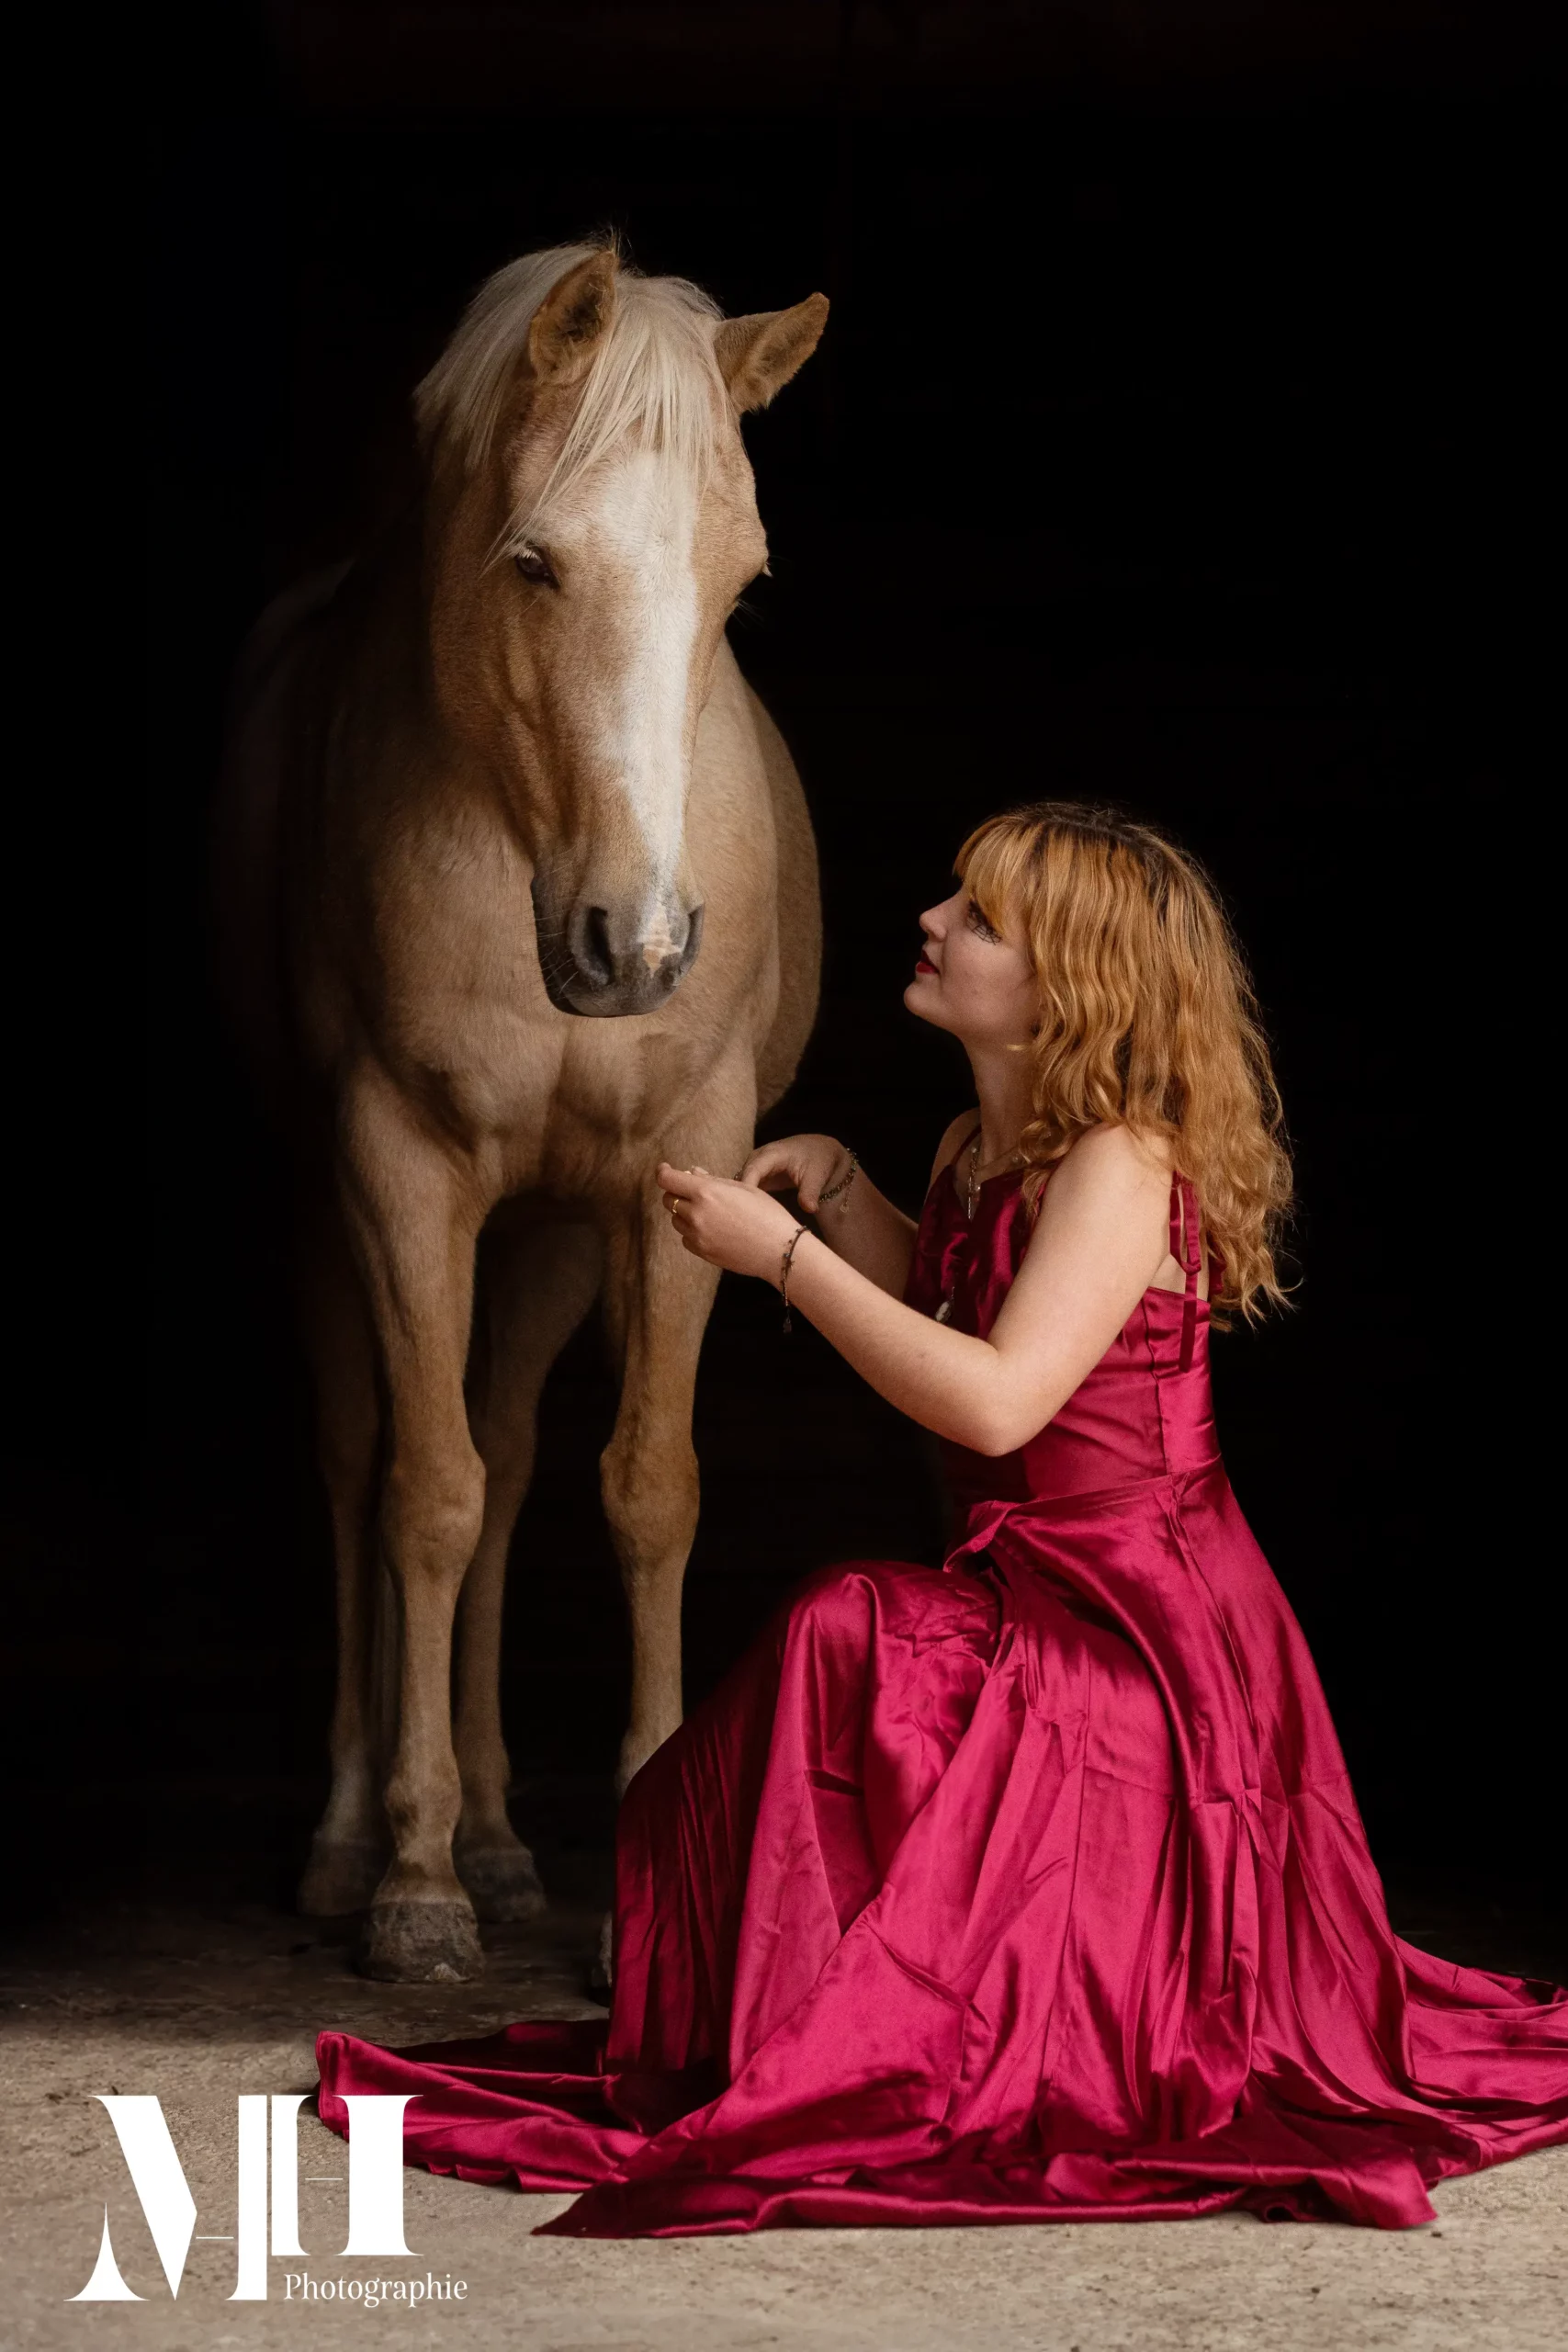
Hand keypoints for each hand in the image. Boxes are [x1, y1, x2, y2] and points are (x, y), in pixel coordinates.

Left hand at [657, 1161, 802, 1280]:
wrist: (779, 1250)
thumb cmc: (767, 1214)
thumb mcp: (743, 1189)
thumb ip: (713, 1180)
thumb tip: (691, 1172)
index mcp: (706, 1193)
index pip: (668, 1180)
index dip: (663, 1172)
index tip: (665, 1169)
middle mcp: (696, 1214)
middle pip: (668, 1199)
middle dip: (676, 1192)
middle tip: (694, 1191)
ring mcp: (697, 1236)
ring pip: (676, 1220)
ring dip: (685, 1212)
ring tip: (711, 1212)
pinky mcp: (701, 1252)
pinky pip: (686, 1238)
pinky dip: (693, 1231)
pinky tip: (714, 1229)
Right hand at [738, 1133, 852, 1214]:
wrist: (820, 1150)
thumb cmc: (818, 1159)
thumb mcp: (817, 1175)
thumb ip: (811, 1192)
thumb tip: (809, 1209)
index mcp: (772, 1154)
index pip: (752, 1170)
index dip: (746, 1188)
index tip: (744, 1209)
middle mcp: (758, 1158)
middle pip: (741, 1178)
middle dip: (739, 1199)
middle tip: (742, 1222)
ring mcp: (755, 1166)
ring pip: (741, 1184)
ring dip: (742, 1201)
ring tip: (744, 1222)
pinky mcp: (757, 1175)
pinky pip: (747, 1188)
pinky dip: (747, 1201)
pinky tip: (750, 1218)